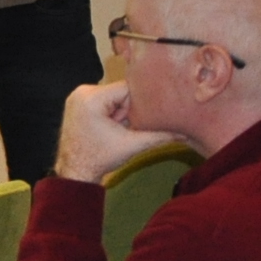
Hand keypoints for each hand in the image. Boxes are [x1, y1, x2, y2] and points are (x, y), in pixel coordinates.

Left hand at [51, 82, 185, 184]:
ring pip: (111, 96)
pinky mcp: (76, 103)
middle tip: (125, 129)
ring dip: (118, 112)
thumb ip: (159, 136)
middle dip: (126, 110)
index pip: (127, 88)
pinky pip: (101, 100)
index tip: (142, 118)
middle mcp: (82, 91)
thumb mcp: (133, 145)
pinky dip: (109, 112)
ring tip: (115, 130)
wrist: (76, 171)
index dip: (139, 104)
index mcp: (92, 97)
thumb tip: (184, 133)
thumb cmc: (101, 158)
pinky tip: (108, 128)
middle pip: (119, 92)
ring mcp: (76, 96)